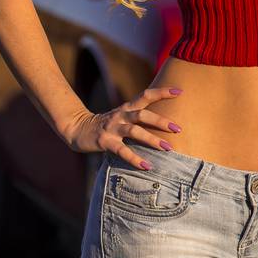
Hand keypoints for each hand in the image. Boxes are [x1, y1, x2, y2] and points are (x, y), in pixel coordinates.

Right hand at [65, 86, 184, 166]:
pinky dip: (135, 158)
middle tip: (178, 129)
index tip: (180, 92)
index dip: (162, 92)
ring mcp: (112, 128)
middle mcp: (121, 115)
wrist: (77, 129)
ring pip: (134, 131)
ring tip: (168, 148)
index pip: (146, 95)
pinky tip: (147, 166)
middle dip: (162, 121)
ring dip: (152, 139)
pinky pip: (122, 150)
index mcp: (127, 107)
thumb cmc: (107, 124)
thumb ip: (140, 116)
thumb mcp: (123, 116)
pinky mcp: (105, 141)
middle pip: (143, 114)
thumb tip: (166, 120)